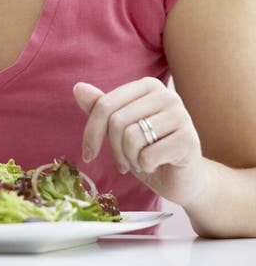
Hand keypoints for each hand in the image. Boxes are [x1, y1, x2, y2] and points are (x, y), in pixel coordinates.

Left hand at [73, 77, 204, 205]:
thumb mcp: (120, 131)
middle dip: (115, 149)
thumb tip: (77, 87)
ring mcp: (180, 115)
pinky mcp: (188, 139)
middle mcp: (166, 95)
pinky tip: (158, 165)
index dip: (91, 132)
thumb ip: (101, 108)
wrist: (184, 179)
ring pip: (131, 137)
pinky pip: (148, 154)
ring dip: (131, 158)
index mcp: (147, 86)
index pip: (105, 105)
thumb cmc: (149, 151)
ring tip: (143, 161)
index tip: (88, 154)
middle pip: (117, 121)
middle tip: (124, 162)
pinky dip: (146, 166)